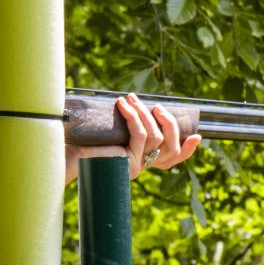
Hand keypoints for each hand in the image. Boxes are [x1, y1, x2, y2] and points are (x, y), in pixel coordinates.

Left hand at [64, 94, 201, 183]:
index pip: (172, 159)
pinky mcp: (127, 162)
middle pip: (172, 149)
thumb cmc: (84, 139)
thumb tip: (137, 102)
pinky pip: (140, 135)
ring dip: (145, 113)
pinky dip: (134, 117)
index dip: (187, 149)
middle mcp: (141, 166)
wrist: (65, 153)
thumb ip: (129, 123)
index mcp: (141, 160)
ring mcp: (136, 166)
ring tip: (131, 98)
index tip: (198, 136)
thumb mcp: (113, 128)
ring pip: (157, 138)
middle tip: (157, 107)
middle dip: (170, 124)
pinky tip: (123, 105)